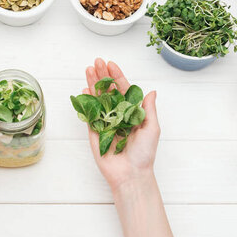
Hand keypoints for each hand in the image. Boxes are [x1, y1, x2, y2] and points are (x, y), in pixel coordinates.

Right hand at [84, 58, 159, 192]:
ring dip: (93, 84)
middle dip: (102, 76)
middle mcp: (117, 114)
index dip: (117, 77)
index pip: (123, 90)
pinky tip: (85, 90)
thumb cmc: (144, 154)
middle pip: (108, 91)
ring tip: (88, 69)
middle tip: (97, 61)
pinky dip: (86, 101)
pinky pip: (89, 114)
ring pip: (97, 99)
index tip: (111, 65)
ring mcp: (105, 121)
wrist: (130, 174)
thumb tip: (152, 91)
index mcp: (131, 112)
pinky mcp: (94, 131)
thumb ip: (149, 109)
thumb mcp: (152, 129)